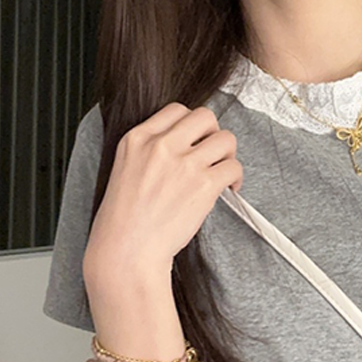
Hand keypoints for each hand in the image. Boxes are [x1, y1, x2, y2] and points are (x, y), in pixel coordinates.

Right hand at [83, 103, 242, 283]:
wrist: (128, 251)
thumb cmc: (125, 220)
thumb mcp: (125, 169)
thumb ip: (150, 151)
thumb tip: (184, 145)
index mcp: (137, 138)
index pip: (176, 110)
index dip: (192, 125)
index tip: (195, 141)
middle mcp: (161, 146)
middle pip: (205, 116)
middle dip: (213, 133)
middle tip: (213, 154)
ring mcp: (184, 164)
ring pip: (226, 138)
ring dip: (229, 155)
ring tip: (222, 172)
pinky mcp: (203, 185)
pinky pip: (234, 167)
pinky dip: (236, 179)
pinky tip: (228, 190)